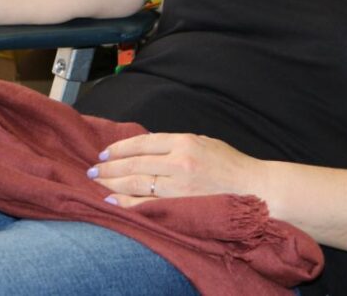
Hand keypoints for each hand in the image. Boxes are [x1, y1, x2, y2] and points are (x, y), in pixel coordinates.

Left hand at [89, 133, 263, 208]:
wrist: (254, 189)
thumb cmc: (230, 165)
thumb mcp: (203, 142)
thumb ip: (176, 144)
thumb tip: (147, 148)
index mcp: (184, 142)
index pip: (142, 144)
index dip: (119, 149)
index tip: (104, 154)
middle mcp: (179, 162)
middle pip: (134, 164)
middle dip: (109, 167)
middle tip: (92, 170)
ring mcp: (179, 186)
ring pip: (136, 184)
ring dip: (112, 184)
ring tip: (97, 183)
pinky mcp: (181, 205)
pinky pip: (147, 204)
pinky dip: (127, 203)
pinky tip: (113, 200)